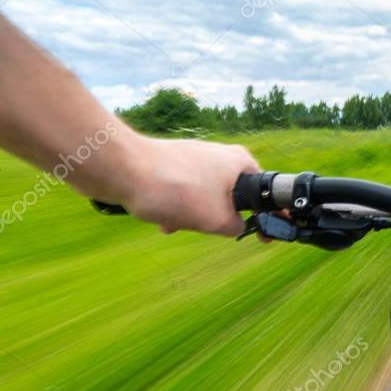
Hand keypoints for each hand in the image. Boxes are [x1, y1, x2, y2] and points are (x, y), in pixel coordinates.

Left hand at [118, 136, 259, 235]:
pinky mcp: (173, 162)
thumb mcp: (218, 221)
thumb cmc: (176, 191)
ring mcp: (196, 157)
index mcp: (242, 162)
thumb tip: (237, 227)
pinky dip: (178, 206)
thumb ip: (238, 227)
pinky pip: (185, 191)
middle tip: (206, 228)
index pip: (266, 195)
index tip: (265, 236)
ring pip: (206, 197)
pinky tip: (162, 218)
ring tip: (176, 222)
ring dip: (194, 216)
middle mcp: (222, 155)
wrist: (122, 170)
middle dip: (218, 219)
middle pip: (232, 198)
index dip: (267, 218)